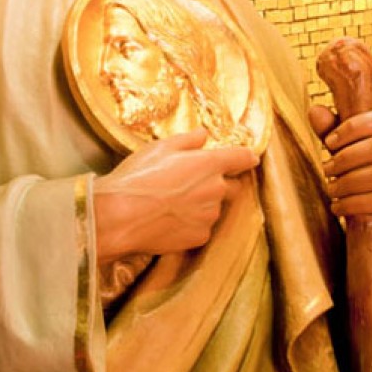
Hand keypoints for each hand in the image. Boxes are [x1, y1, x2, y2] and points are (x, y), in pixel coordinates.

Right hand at [93, 128, 258, 261]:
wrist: (121, 216)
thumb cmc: (139, 177)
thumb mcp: (160, 148)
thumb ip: (187, 140)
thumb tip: (203, 134)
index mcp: (209, 164)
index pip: (241, 157)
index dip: (247, 157)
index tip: (250, 158)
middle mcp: (216, 190)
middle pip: (231, 187)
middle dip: (219, 184)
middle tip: (193, 183)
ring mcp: (209, 216)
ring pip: (213, 208)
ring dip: (202, 205)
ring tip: (172, 203)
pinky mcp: (199, 237)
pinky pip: (201, 228)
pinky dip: (191, 224)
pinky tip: (169, 220)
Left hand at [309, 105, 371, 290]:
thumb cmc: (363, 183)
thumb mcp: (346, 154)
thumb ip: (332, 131)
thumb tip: (315, 110)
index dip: (354, 126)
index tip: (329, 142)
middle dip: (344, 158)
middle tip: (326, 169)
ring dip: (345, 182)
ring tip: (330, 188)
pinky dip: (352, 204)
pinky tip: (338, 207)